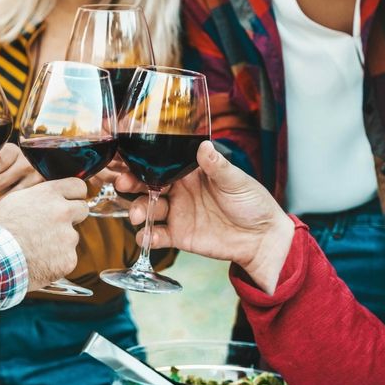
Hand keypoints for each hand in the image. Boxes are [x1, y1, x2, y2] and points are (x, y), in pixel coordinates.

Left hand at [0, 144, 43, 218]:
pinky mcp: (39, 192)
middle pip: (1, 180)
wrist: (40, 165)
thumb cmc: (12, 164)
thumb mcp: (2, 158)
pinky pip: (17, 205)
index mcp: (13, 151)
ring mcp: (35, 178)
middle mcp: (26, 163)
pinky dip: (2, 213)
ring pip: (10, 196)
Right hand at [0, 178, 87, 290]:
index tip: (70, 201)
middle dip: (72, 217)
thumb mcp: (15, 200)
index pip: (78, 186)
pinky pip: (68, 258)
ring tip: (36, 248)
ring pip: (72, 237)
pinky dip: (57, 262)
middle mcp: (62, 212)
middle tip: (54, 226)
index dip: (74, 195)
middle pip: (82, 209)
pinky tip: (39, 262)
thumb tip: (47, 196)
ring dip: (61, 242)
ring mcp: (68, 236)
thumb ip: (38, 196)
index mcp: (49, 194)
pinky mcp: (69, 259)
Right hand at [118, 141, 293, 293]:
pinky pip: (157, 235)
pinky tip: (145, 237)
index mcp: (189, 172)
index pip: (160, 163)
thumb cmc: (253, 202)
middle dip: (131, 183)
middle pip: (146, 184)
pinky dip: (148, 237)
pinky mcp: (178, 236)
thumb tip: (204, 146)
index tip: (124, 155)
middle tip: (122, 183)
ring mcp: (177, 213)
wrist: (262, 238)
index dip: (140, 159)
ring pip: (147, 209)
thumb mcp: (236, 181)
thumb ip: (217, 166)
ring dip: (137, 210)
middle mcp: (178, 191)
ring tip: (137, 215)